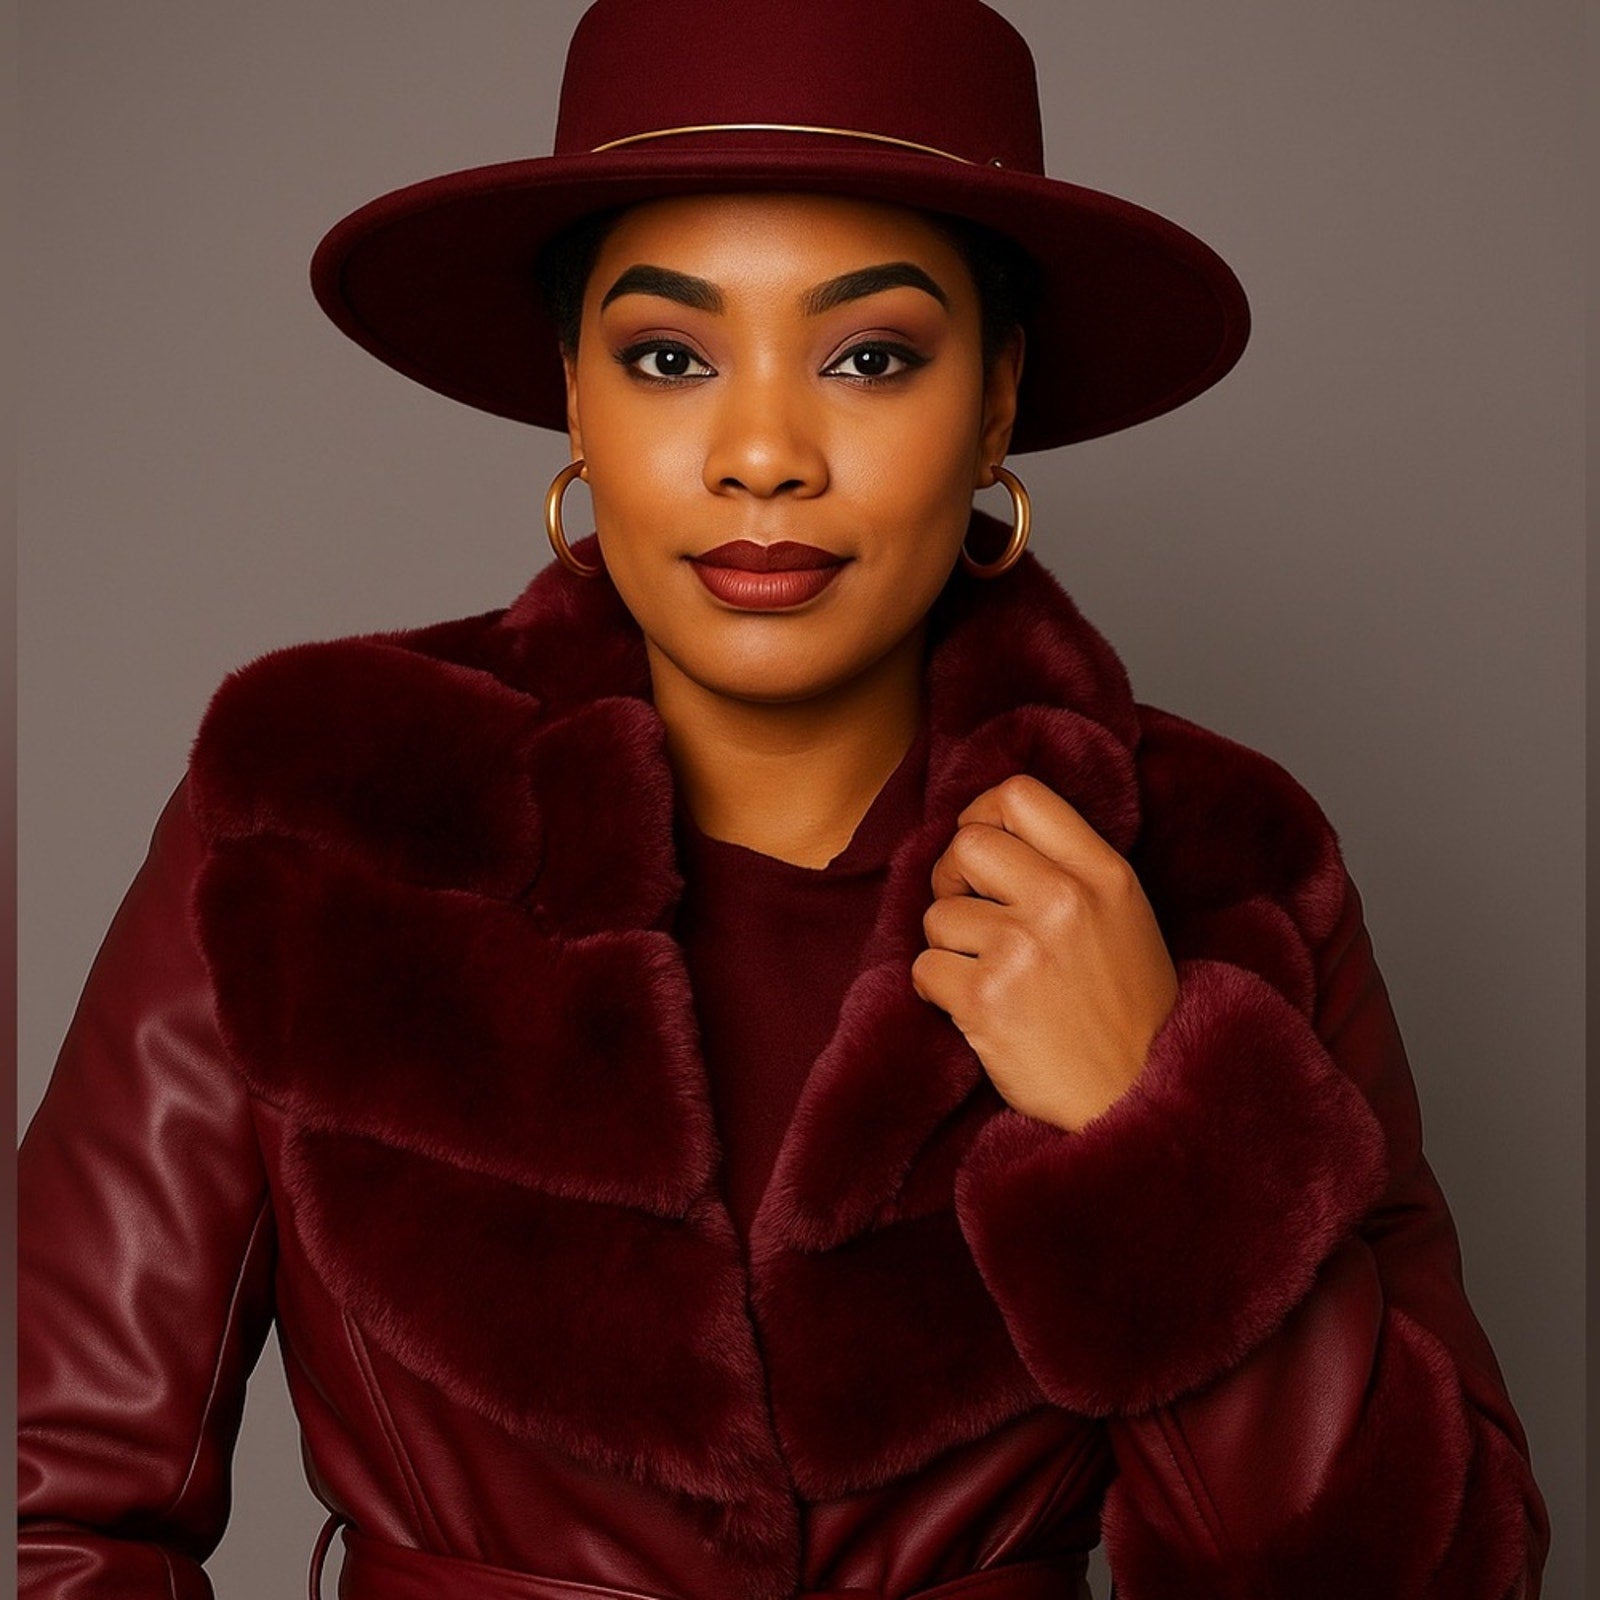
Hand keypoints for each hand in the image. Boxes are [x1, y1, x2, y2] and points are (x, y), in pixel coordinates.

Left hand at [910, 774, 1179, 1132]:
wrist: (1136, 1102)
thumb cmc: (1126, 1011)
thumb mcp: (1123, 917)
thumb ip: (1068, 867)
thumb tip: (989, 828)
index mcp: (1104, 874)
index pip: (1019, 795)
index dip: (982, 814)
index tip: (982, 854)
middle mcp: (1065, 900)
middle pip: (965, 845)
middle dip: (953, 880)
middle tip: (972, 918)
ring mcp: (1023, 949)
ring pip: (937, 914)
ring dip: (949, 947)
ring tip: (991, 978)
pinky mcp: (986, 999)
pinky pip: (924, 968)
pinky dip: (938, 992)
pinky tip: (975, 1010)